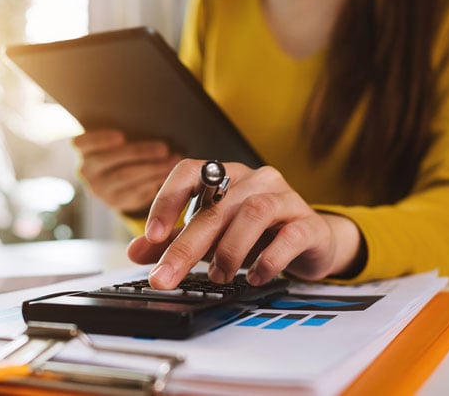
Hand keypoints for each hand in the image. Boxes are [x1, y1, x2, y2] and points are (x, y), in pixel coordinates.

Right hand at [72, 130, 181, 214]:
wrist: (115, 181)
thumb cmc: (121, 149)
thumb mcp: (117, 140)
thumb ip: (127, 133)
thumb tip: (156, 125)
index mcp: (83, 150)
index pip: (82, 142)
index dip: (100, 140)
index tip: (120, 136)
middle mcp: (86, 171)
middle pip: (110, 160)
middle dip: (140, 153)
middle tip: (164, 149)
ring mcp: (99, 189)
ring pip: (126, 177)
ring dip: (154, 168)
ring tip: (173, 161)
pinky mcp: (115, 202)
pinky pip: (136, 192)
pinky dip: (155, 181)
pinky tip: (169, 174)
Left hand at [126, 159, 363, 287]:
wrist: (311, 240)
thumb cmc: (259, 234)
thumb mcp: (212, 236)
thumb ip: (175, 240)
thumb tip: (136, 251)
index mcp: (227, 176)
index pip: (190, 172)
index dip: (167, 200)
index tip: (151, 236)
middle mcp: (255, 179)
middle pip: (217, 206)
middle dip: (187, 246)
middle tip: (166, 277)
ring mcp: (285, 198)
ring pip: (254, 212)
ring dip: (230, 250)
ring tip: (219, 275)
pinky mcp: (308, 223)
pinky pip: (289, 237)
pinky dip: (268, 260)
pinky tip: (255, 277)